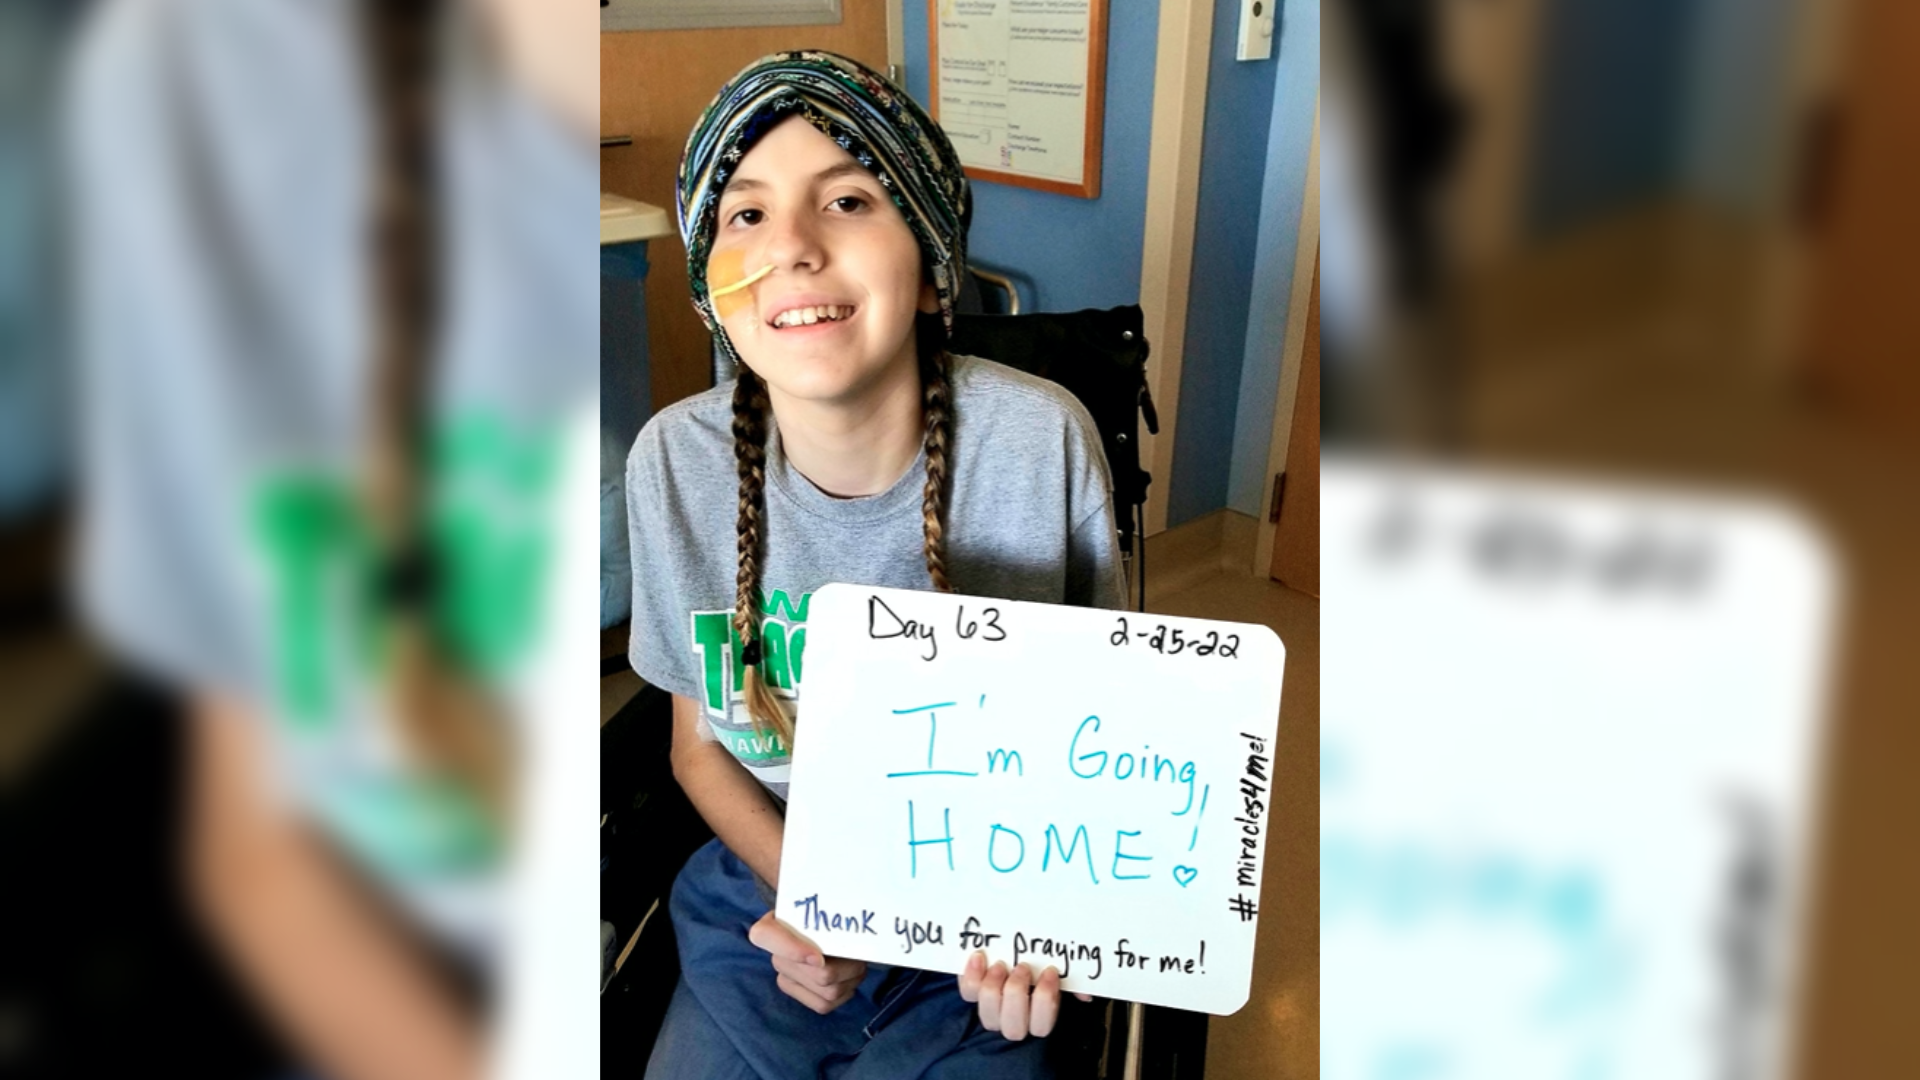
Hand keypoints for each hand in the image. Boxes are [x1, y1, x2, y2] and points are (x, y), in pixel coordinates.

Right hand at [748, 911, 866, 1013]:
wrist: (818, 928)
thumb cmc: (820, 916)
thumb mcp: (821, 906)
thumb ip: (824, 911)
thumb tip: (840, 931)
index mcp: (769, 928)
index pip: (764, 937)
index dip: (792, 950)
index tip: (818, 958)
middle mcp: (775, 957)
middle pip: (820, 974)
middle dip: (849, 967)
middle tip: (860, 957)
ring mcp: (785, 979)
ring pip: (829, 991)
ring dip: (852, 979)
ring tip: (857, 966)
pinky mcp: (798, 996)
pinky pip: (824, 1004)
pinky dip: (844, 994)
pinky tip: (848, 981)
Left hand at [956, 951, 1092, 1039]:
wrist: (1007, 950)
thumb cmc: (1037, 964)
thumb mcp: (1056, 973)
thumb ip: (1073, 984)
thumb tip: (1086, 994)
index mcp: (1037, 1017)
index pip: (1042, 1025)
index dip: (1046, 1000)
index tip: (1050, 972)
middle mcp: (1013, 1020)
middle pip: (1014, 1026)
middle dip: (1018, 994)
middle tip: (1023, 967)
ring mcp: (991, 1010)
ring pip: (988, 1015)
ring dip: (994, 988)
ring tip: (1000, 965)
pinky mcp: (971, 993)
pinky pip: (967, 993)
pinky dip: (971, 976)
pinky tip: (979, 958)